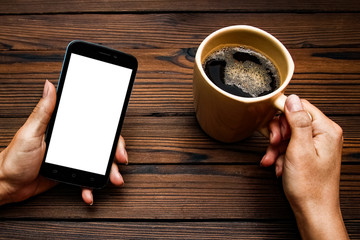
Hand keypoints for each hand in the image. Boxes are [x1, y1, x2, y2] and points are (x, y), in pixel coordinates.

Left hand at [0, 80, 127, 205]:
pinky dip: (90, 186)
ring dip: (107, 171)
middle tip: (119, 160)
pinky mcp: (70, 172)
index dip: (108, 131)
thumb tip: (49, 86)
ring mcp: (73, 158)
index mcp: (64, 128)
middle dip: (114, 152)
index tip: (116, 140)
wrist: (7, 185)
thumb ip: (43, 111)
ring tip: (112, 179)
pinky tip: (90, 192)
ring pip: (97, 162)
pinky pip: (86, 178)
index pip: (92, 124)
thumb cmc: (13, 158)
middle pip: (101, 143)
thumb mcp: (30, 132)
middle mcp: (72, 141)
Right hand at [261, 95, 348, 238]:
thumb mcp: (299, 149)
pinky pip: (290, 146)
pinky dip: (281, 155)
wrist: (313, 211)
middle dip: (278, 133)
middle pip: (293, 120)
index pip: (301, 106)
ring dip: (276, 147)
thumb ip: (297, 121)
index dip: (282, 114)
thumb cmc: (309, 187)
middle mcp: (324, 135)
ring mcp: (317, 145)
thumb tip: (292, 99)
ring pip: (288, 134)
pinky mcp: (310, 154)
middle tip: (273, 145)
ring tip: (272, 160)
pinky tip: (278, 166)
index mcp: (326, 130)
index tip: (270, 124)